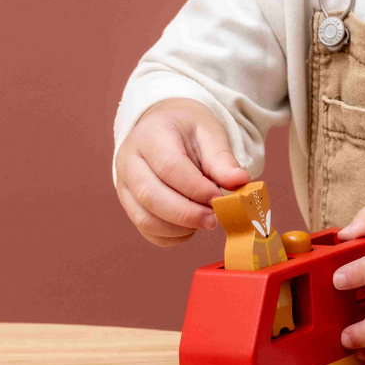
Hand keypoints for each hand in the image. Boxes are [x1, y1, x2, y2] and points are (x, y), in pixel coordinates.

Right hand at [114, 98, 249, 246]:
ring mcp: (124, 185)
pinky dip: (172, 236)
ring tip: (206, 221)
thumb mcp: (209, 133)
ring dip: (180, 227)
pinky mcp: (128, 205)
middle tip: (215, 218)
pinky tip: (192, 227)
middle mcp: (129, 161)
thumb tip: (240, 182)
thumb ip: (222, 159)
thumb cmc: (189, 130)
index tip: (219, 198)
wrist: (166, 128)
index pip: (169, 167)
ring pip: (145, 218)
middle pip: (151, 196)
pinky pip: (146, 230)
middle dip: (187, 213)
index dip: (196, 188)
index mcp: (150, 135)